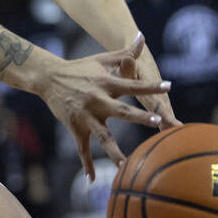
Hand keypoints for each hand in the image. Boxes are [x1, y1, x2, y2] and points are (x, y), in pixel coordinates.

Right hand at [37, 34, 171, 181]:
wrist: (49, 77)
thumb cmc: (81, 67)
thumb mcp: (102, 58)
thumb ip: (125, 52)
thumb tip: (142, 37)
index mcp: (106, 83)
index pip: (133, 85)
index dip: (150, 86)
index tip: (169, 86)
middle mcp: (97, 99)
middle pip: (122, 111)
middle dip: (139, 117)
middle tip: (157, 121)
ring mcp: (86, 116)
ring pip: (103, 136)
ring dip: (114, 150)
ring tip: (127, 164)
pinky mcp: (75, 127)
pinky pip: (82, 149)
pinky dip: (86, 165)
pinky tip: (92, 180)